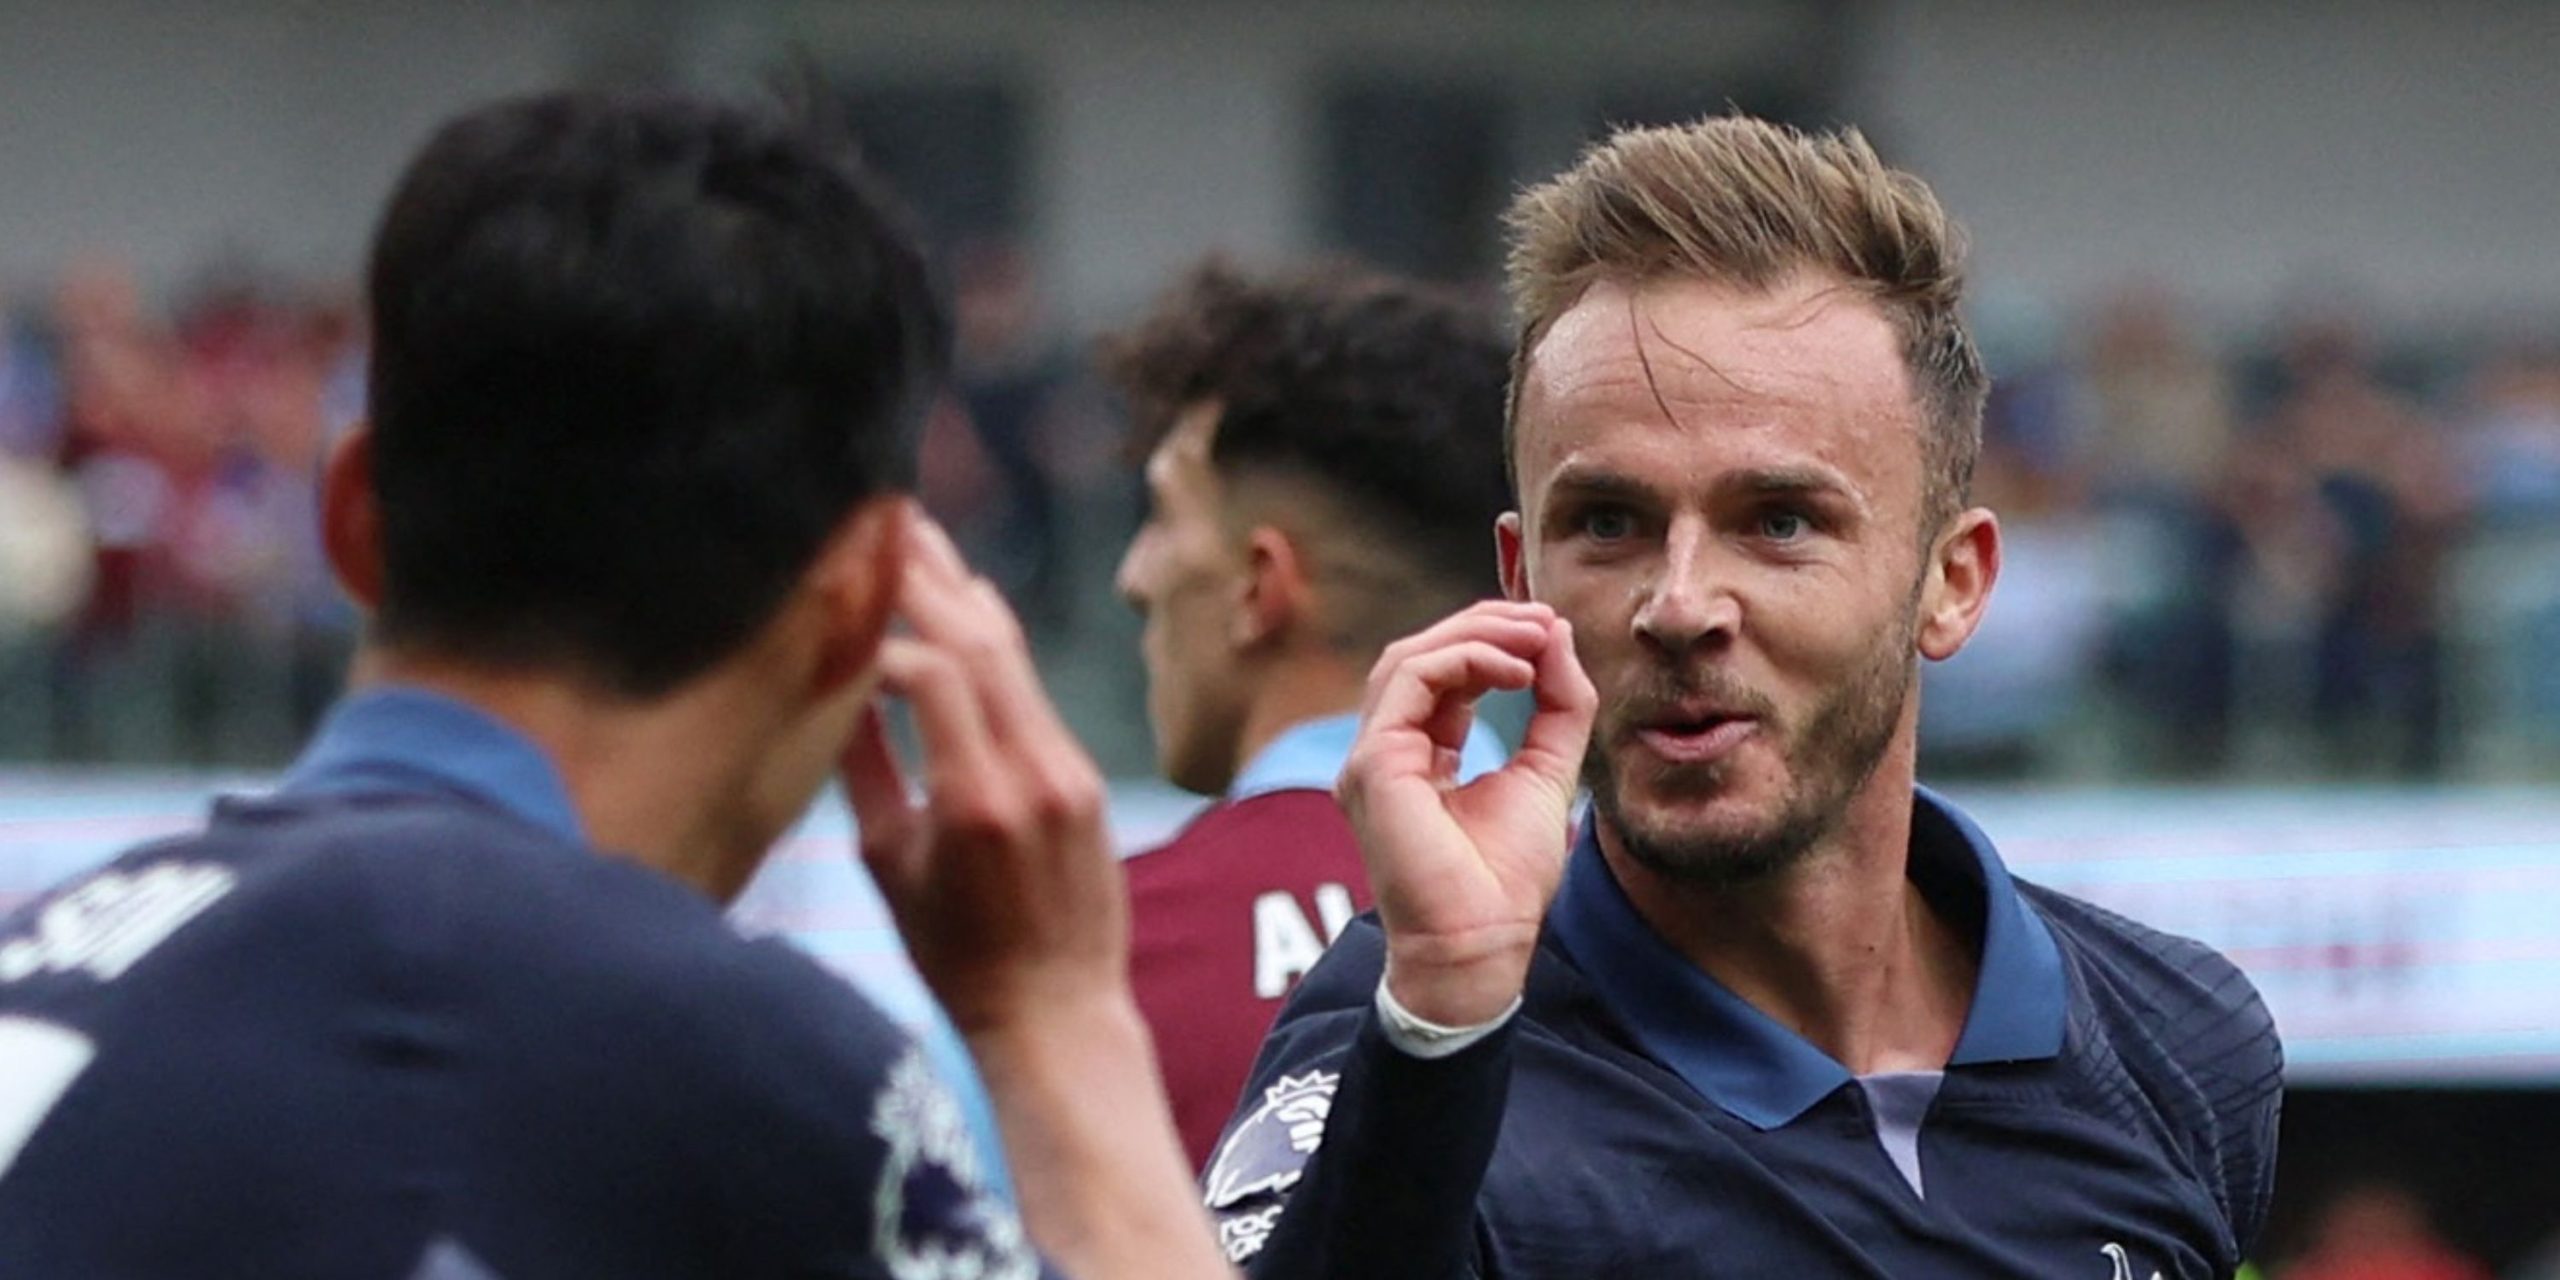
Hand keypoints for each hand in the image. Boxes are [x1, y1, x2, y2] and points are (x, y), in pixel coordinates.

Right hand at [841, 509, 1127, 1035]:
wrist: (1055, 1012)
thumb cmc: (954, 957)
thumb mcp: (889, 868)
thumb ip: (863, 771)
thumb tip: (830, 688)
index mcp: (976, 800)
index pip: (931, 674)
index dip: (879, 634)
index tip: (832, 616)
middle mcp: (1033, 773)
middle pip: (979, 643)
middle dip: (926, 578)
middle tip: (880, 520)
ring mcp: (1069, 769)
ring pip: (1013, 655)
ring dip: (964, 592)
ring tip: (919, 539)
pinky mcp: (1084, 775)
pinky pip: (1034, 688)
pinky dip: (995, 640)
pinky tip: (968, 604)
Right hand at [1335, 601, 1595, 1027]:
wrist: (1482, 946)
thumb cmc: (1505, 882)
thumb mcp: (1546, 774)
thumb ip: (1556, 709)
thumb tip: (1558, 638)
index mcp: (1415, 755)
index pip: (1442, 673)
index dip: (1493, 641)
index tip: (1552, 633)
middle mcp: (1383, 752)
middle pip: (1419, 654)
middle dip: (1484, 625)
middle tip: (1544, 619)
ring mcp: (1370, 757)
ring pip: (1408, 657)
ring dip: (1476, 634)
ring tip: (1536, 635)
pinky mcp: (1373, 764)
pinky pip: (1412, 681)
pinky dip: (1465, 659)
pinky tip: (1516, 669)